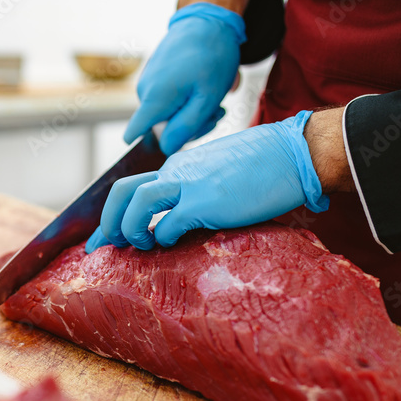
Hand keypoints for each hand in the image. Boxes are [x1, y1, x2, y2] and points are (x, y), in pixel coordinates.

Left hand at [86, 111, 329, 252]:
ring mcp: (190, 186)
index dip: (116, 213)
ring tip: (140, 246)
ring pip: (136, 203)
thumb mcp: (225, 174)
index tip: (107, 236)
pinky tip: (171, 243)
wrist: (295, 153)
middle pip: (122, 191)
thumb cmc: (269, 167)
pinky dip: (163, 238)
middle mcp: (178, 173)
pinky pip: (167, 224)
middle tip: (105, 247)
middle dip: (108, 221)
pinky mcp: (205, 202)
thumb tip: (196, 218)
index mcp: (181, 168)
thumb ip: (203, 190)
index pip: (136, 187)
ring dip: (130, 229)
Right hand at [124, 2, 246, 155]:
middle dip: (190, 126)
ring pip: (166, 114)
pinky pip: (167, 99)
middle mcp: (144, 91)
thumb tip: (167, 148)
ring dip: (191, 112)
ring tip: (213, 97)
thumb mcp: (207, 98)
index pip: (134, 134)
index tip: (181, 137)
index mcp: (153, 99)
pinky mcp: (154, 76)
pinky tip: (203, 87)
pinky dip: (187, 99)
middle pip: (160, 128)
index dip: (157, 143)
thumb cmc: (211, 57)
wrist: (207, 20)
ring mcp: (148, 82)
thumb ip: (186, 127)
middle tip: (217, 111)